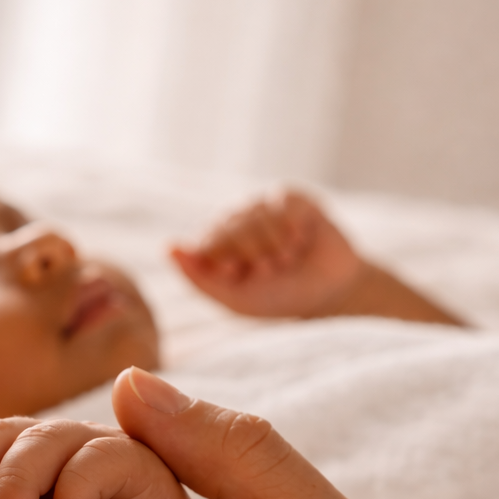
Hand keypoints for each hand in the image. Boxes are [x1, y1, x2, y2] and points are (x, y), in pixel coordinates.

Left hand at [172, 190, 366, 318]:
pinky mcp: (290, 198)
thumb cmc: (279, 299)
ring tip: (287, 259)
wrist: (330, 293)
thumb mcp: (235, 299)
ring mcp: (262, 208)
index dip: (224, 255)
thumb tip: (168, 248)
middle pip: (229, 224)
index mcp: (218, 248)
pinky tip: (299, 240)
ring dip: (272, 244)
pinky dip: (289, 228)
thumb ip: (199, 277)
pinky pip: (279, 203)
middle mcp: (236, 223)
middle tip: (270, 270)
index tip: (238, 272)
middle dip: (251, 252)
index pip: (206, 239)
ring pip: (254, 213)